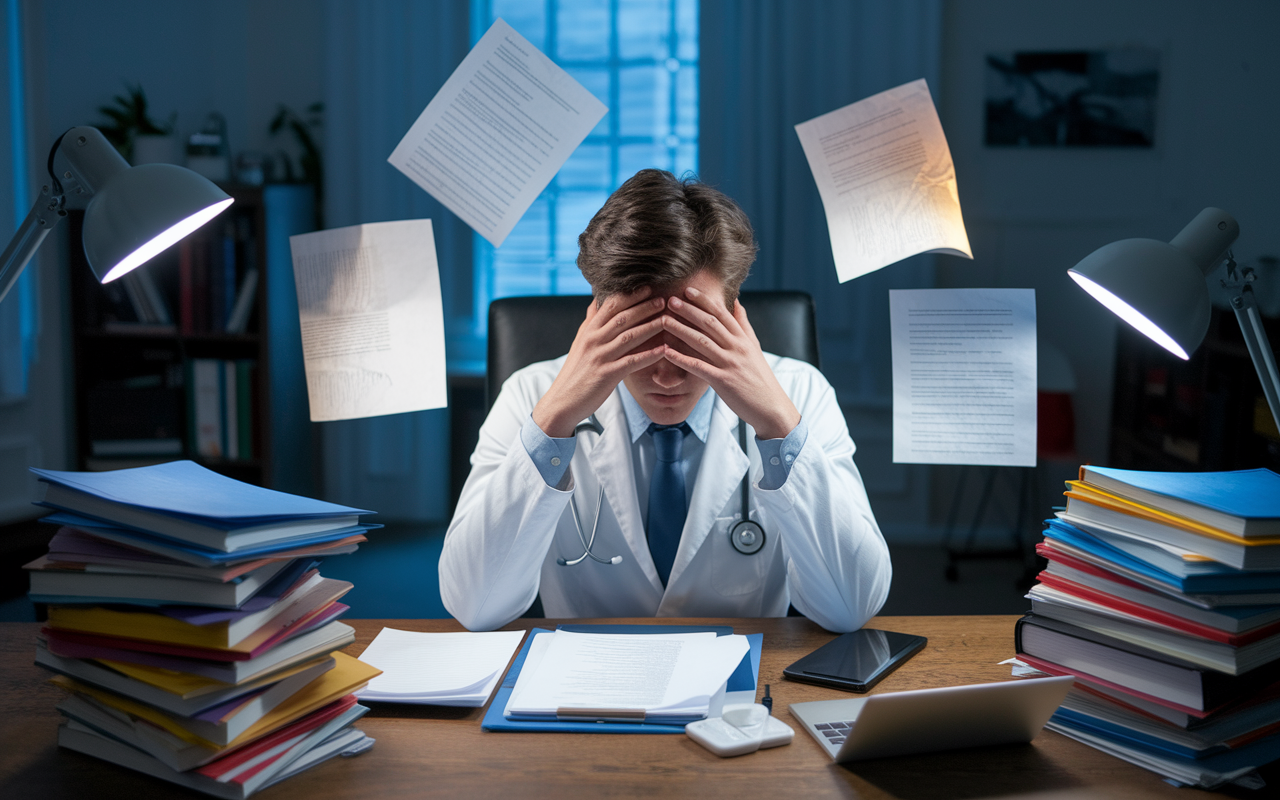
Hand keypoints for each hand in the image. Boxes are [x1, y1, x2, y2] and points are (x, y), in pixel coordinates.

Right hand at [532, 288, 666, 437]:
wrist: (562, 401)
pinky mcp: (606, 375)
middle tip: (664, 298)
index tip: (647, 286)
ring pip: (629, 336)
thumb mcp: (580, 341)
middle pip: (622, 317)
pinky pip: (631, 362)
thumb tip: (596, 299)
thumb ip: (591, 320)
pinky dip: (648, 355)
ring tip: (668, 319)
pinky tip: (663, 350)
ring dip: (650, 326)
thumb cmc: (575, 371)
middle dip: (644, 306)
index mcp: (589, 330)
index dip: (630, 295)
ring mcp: (600, 356)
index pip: (610, 305)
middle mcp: (594, 339)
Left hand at [660, 287, 800, 439]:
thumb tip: (737, 302)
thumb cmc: (760, 377)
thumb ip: (744, 325)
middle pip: (710, 323)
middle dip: (689, 310)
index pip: (722, 313)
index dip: (704, 301)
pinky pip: (699, 367)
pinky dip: (681, 358)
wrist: (771, 406)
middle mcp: (737, 347)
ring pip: (702, 342)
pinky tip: (666, 352)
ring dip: (680, 330)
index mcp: (743, 338)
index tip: (688, 290)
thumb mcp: (754, 347)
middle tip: (670, 300)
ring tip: (663, 321)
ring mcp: (730, 363)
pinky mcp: (723, 381)